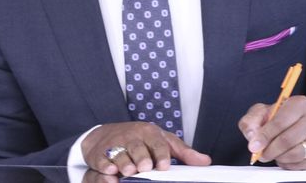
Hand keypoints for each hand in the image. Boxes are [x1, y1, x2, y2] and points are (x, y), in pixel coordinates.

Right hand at [79, 122, 210, 175]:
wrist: (107, 133)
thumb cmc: (140, 139)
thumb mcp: (162, 140)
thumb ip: (183, 152)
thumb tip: (206, 161)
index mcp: (149, 133)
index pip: (158, 143)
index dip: (161, 154)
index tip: (164, 166)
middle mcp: (132, 137)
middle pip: (138, 149)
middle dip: (141, 159)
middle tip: (144, 167)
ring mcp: (115, 144)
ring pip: (120, 155)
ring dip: (124, 164)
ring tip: (129, 171)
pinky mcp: (100, 153)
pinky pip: (103, 161)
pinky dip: (106, 167)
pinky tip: (111, 171)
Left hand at [239, 96, 305, 168]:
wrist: (299, 124)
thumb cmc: (279, 117)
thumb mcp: (262, 113)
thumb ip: (251, 121)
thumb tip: (252, 135)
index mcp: (299, 103)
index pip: (280, 121)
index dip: (265, 136)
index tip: (254, 146)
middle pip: (289, 139)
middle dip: (271, 150)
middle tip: (262, 154)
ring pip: (297, 153)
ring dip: (280, 158)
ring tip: (273, 154)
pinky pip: (304, 164)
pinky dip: (290, 164)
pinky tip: (284, 157)